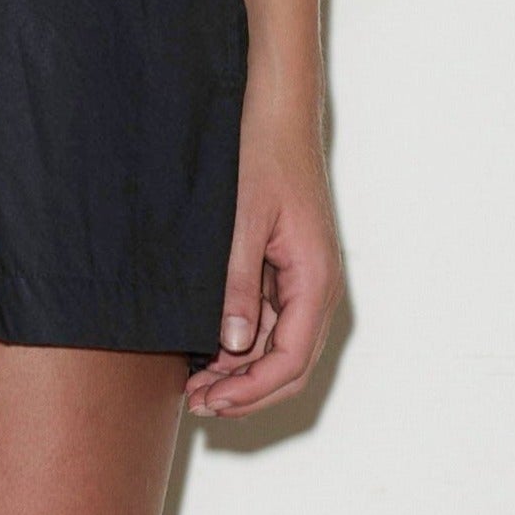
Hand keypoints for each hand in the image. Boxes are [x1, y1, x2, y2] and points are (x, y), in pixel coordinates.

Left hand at [184, 88, 342, 420]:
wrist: (277, 112)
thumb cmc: (262, 155)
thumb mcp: (242, 219)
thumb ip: (238, 283)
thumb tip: (235, 346)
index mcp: (316, 280)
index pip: (291, 360)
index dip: (250, 390)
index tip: (209, 402)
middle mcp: (318, 287)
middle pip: (289, 364)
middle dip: (245, 390)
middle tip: (196, 403)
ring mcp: (305, 279)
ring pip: (280, 346)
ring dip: (242, 370)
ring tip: (195, 384)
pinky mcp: (289, 267)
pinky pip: (272, 320)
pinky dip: (244, 341)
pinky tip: (208, 347)